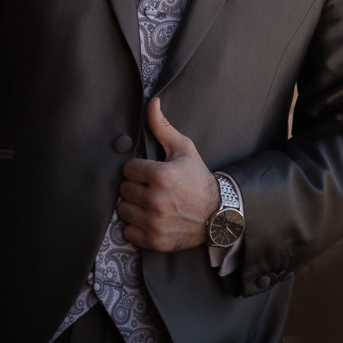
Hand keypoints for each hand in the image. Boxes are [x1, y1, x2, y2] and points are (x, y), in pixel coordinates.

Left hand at [116, 96, 219, 252]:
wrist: (219, 214)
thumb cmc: (199, 178)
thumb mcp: (184, 149)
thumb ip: (162, 127)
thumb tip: (151, 102)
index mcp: (160, 176)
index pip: (128, 169)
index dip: (137, 169)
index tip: (148, 172)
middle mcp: (155, 200)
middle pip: (123, 189)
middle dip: (134, 187)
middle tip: (150, 187)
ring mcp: (154, 222)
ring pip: (123, 210)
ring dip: (133, 206)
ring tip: (149, 202)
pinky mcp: (155, 241)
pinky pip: (128, 232)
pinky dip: (136, 226)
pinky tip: (149, 218)